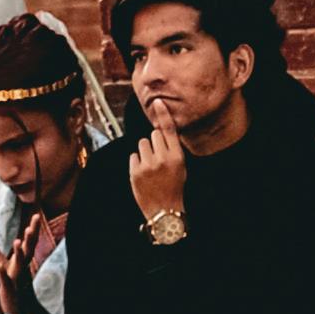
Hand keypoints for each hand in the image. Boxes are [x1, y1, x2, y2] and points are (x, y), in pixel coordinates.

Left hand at [128, 122, 188, 238]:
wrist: (164, 211)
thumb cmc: (174, 187)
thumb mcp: (181, 168)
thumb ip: (172, 150)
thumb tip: (160, 131)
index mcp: (177, 157)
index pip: (169, 131)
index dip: (163, 115)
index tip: (157, 102)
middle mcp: (162, 159)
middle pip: (153, 135)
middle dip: (155, 142)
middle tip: (159, 158)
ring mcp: (147, 165)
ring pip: (142, 144)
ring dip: (145, 152)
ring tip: (151, 167)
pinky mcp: (135, 172)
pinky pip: (134, 156)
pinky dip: (137, 162)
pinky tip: (144, 174)